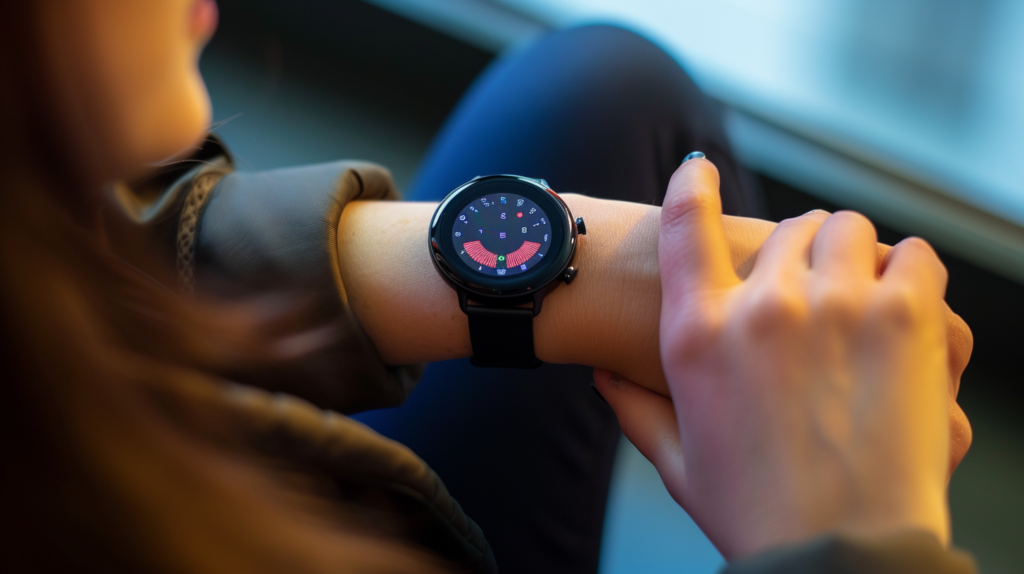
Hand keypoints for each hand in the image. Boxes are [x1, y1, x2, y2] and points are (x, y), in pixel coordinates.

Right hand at [594, 159, 965, 558]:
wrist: (836, 554)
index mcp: (698, 334)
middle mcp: (759, 306)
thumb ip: (633, 407)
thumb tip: (602, 373)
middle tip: (812, 291)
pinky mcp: (900, 314)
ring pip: (846, 231)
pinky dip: (908, 269)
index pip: (683, 225)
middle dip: (799, 254)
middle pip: (786, 230)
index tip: (695, 170)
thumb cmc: (754, 512)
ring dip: (852, 256)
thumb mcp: (677, 461)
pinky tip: (901, 301)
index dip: (689, 187)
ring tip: (859, 295)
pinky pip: (910, 252)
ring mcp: (831, 304)